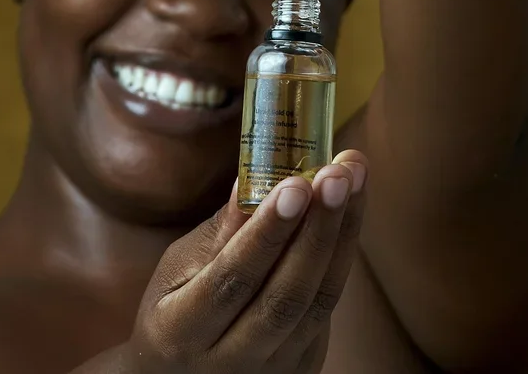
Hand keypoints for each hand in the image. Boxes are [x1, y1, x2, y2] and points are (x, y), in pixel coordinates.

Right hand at [129, 152, 366, 373]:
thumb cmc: (174, 308)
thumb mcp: (176, 271)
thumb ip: (219, 234)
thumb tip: (252, 178)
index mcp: (183, 332)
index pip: (233, 281)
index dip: (267, 233)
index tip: (295, 184)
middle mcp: (232, 363)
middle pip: (285, 297)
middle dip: (318, 229)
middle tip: (338, 174)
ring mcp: (274, 372)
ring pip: (318, 304)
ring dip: (343, 235)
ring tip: (354, 178)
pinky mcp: (304, 367)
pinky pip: (328, 309)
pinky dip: (342, 255)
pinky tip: (351, 210)